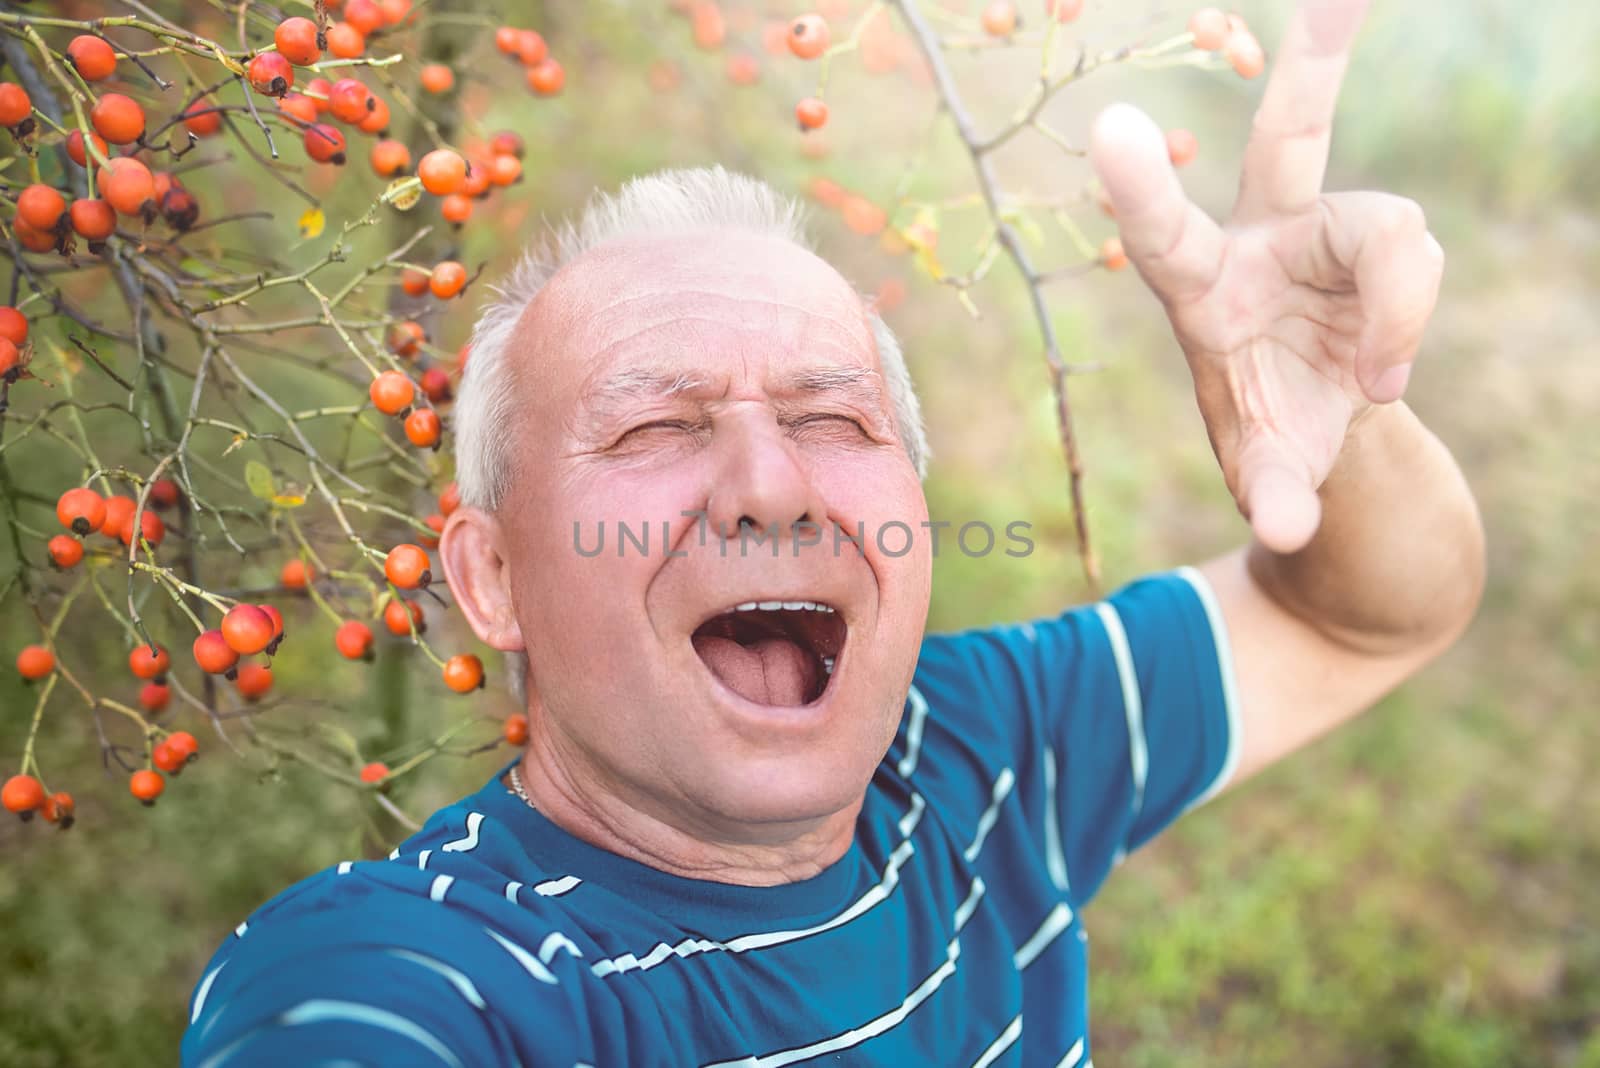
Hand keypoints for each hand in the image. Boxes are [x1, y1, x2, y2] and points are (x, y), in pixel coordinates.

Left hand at [1089, 0, 1442, 553]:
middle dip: (1319, 56)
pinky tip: (1382, 373)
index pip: (1167, 236)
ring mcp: (1331, 234)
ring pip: (1393, 229)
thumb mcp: (1266, 474)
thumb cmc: (1271, 441)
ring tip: (1372, 384)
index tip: (1113, 125)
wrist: (1328, 432)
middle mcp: (1264, 240)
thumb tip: (1287, 526)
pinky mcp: (1386, 245)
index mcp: (1201, 292)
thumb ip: (1274, 495)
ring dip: (1396, 312)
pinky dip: (1410, 320)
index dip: (1143, 189)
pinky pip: (1421, 258)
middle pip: (1294, 135)